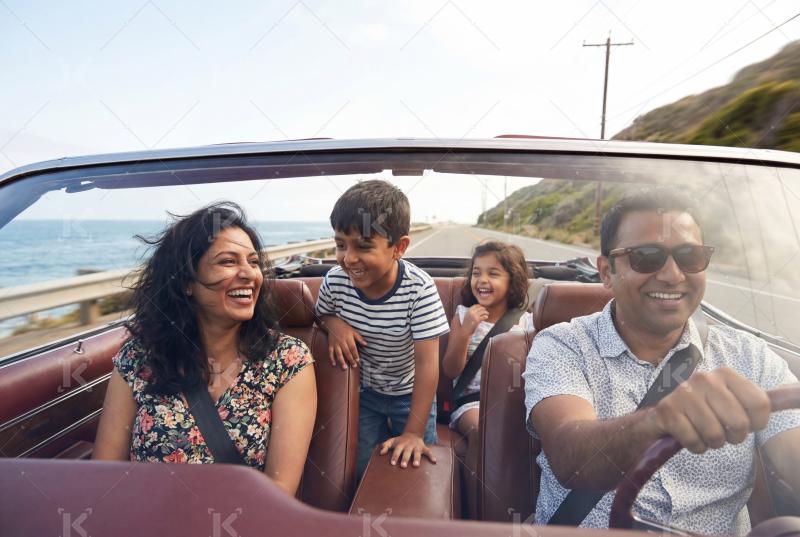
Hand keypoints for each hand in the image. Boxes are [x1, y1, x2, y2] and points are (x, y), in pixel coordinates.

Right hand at [322, 316, 365, 368]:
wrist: (333, 323)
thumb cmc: (345, 328)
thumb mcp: (353, 331)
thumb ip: (359, 338)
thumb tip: (366, 344)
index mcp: (348, 338)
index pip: (353, 347)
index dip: (355, 354)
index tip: (358, 360)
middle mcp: (342, 341)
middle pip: (347, 352)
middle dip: (350, 359)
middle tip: (354, 366)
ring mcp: (335, 344)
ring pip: (338, 354)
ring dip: (341, 361)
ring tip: (345, 368)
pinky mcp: (330, 344)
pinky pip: (330, 352)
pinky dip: (331, 358)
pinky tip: (334, 364)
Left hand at [379, 432, 436, 467]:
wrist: (413, 433)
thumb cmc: (400, 441)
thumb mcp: (392, 441)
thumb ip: (386, 445)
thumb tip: (381, 453)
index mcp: (401, 444)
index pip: (397, 450)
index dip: (395, 456)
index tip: (393, 463)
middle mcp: (409, 446)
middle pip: (407, 453)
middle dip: (405, 459)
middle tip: (403, 466)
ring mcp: (417, 447)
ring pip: (417, 453)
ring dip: (416, 458)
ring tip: (416, 465)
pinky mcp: (423, 447)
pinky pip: (428, 451)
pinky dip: (431, 456)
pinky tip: (434, 461)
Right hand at [463, 304, 488, 331]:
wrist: (465, 330)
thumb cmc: (466, 323)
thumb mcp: (467, 315)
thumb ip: (471, 312)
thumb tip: (477, 309)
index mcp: (469, 310)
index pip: (476, 305)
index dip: (480, 306)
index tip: (482, 308)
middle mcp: (471, 312)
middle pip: (480, 308)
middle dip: (484, 309)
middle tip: (485, 311)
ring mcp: (474, 316)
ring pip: (483, 312)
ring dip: (486, 312)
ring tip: (487, 314)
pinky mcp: (477, 320)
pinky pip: (483, 317)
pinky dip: (485, 316)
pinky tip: (486, 317)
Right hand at [652, 367, 770, 453]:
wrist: (662, 415)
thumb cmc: (704, 410)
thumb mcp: (731, 399)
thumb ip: (760, 400)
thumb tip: (798, 394)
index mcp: (725, 373)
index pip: (761, 405)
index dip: (757, 423)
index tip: (746, 423)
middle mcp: (704, 378)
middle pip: (739, 423)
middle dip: (734, 436)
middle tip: (723, 431)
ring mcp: (683, 393)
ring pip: (716, 435)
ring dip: (713, 443)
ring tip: (705, 433)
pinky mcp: (668, 411)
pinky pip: (695, 442)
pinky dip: (695, 447)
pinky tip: (689, 436)